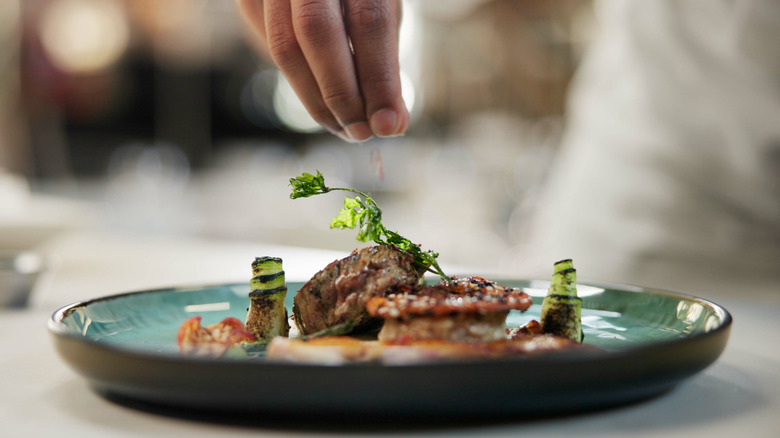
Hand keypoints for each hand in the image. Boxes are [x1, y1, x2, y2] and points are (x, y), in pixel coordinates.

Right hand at [238, 0, 409, 141]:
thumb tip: (392, 124)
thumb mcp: (384, 15)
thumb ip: (386, 63)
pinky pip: (269, 48)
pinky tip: (322, 101)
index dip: (379, 78)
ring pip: (284, 46)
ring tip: (343, 127)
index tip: (388, 125)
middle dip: (340, 93)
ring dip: (315, 99)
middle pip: (316, 30)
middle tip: (361, 132)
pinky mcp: (251, 1)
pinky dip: (299, 82)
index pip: (368, 20)